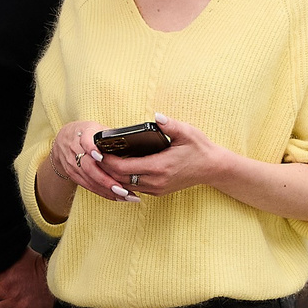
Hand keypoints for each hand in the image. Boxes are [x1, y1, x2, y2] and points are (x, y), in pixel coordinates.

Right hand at [50, 119, 138, 203]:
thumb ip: (110, 136)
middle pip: (88, 166)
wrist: (64, 139)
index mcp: (83, 134)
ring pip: (89, 179)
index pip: (85, 141)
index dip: (92, 148)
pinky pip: (88, 186)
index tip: (101, 157)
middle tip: (122, 189)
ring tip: (125, 196)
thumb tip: (133, 144)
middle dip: (106, 180)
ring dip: (107, 190)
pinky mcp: (72, 174)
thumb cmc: (87, 133)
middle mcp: (75, 149)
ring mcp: (72, 163)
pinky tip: (116, 197)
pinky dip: (103, 192)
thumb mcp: (97, 128)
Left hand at [108, 112, 230, 197]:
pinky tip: (117, 168)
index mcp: (159, 167)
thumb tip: (156, 116)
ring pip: (125, 186)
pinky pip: (134, 188)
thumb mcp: (187, 132)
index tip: (98, 150)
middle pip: (119, 179)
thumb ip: (170, 125)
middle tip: (94, 154)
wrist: (213, 168)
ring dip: (112, 175)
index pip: (123, 168)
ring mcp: (156, 188)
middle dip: (105, 168)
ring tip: (102, 161)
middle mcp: (155, 181)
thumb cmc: (199, 148)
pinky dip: (123, 180)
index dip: (107, 160)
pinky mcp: (158, 191)